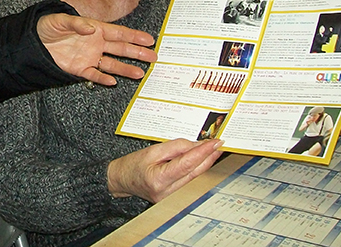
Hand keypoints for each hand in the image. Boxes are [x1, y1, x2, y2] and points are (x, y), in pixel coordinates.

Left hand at [36, 13, 156, 84]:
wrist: (33, 41)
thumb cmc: (48, 26)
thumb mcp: (61, 21)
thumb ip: (77, 24)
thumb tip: (93, 29)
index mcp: (95, 29)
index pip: (118, 33)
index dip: (134, 36)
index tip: (149, 39)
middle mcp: (96, 43)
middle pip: (120, 49)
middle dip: (137, 52)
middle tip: (153, 57)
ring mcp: (89, 56)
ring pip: (111, 64)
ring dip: (125, 68)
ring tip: (140, 73)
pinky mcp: (79, 68)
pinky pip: (94, 74)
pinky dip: (103, 78)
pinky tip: (113, 81)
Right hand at [107, 138, 222, 202]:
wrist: (121, 180)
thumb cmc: (132, 165)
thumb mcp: (151, 151)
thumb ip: (174, 147)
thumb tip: (195, 145)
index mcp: (159, 179)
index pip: (187, 164)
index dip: (202, 152)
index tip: (214, 142)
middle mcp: (167, 192)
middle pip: (194, 172)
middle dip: (208, 156)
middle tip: (219, 143)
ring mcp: (172, 197)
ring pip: (194, 177)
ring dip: (204, 162)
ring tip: (213, 149)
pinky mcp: (174, 197)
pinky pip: (189, 180)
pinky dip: (196, 168)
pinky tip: (202, 159)